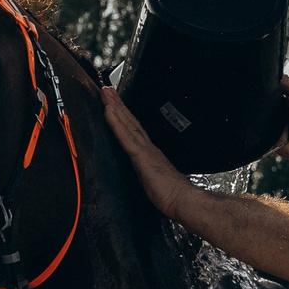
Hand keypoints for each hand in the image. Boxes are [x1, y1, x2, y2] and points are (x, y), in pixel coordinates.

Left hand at [100, 87, 201, 221]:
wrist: (183, 200)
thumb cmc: (171, 194)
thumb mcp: (155, 180)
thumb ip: (149, 171)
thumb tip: (147, 172)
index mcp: (150, 152)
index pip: (134, 129)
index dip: (124, 115)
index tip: (115, 102)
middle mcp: (147, 146)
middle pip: (129, 121)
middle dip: (117, 104)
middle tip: (107, 89)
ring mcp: (144, 149)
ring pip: (126, 123)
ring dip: (115, 107)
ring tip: (105, 92)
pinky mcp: (141, 156)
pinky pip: (125, 136)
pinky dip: (116, 123)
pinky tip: (109, 111)